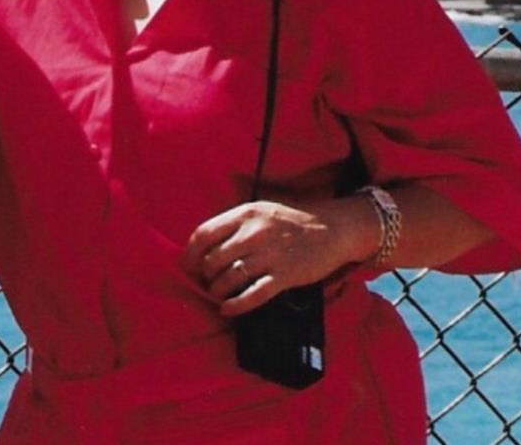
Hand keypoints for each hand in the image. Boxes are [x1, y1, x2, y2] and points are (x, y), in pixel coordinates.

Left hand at [181, 197, 372, 318]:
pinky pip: (253, 294)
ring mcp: (271, 254)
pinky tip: (228, 309)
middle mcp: (254, 233)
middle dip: (205, 276)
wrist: (333, 229)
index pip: (204, 234)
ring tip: (219, 294)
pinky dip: (236, 305)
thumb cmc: (291, 222)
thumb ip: (234, 226)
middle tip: (207, 283)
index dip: (190, 254)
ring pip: (230, 278)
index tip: (188, 266)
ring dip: (219, 291)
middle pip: (214, 259)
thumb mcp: (260, 212)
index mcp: (245, 214)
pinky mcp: (286, 275)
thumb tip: (203, 248)